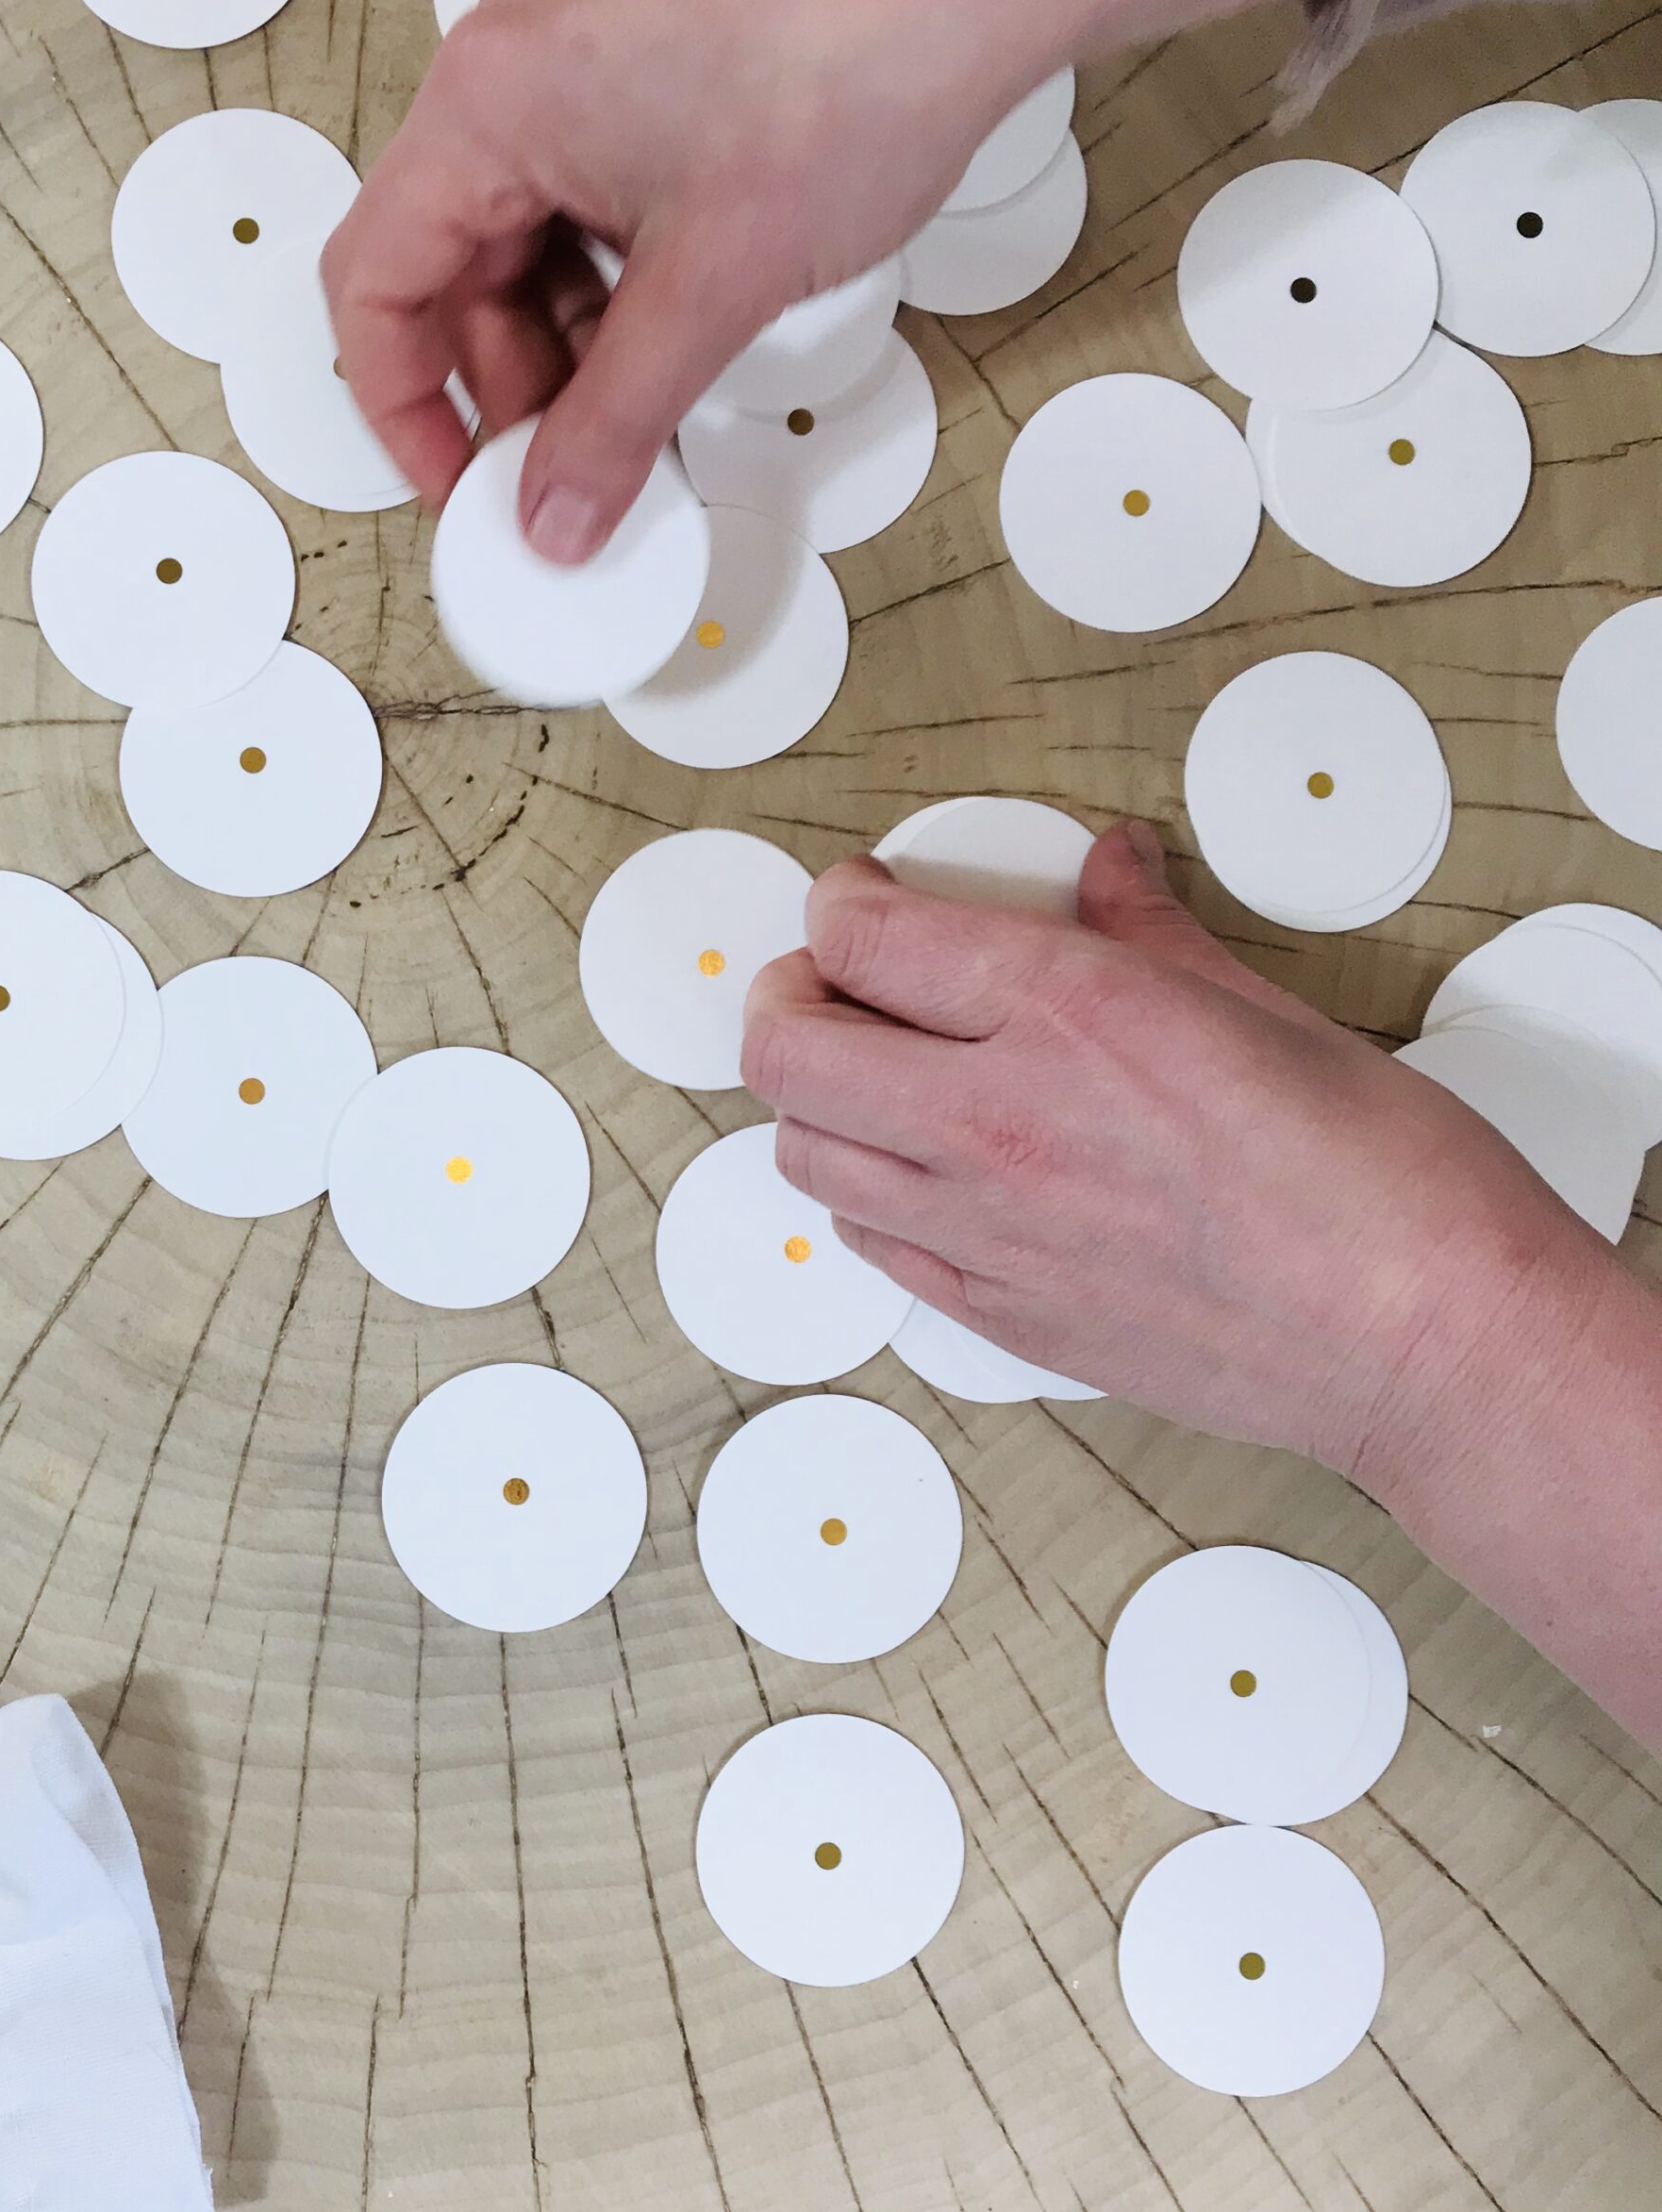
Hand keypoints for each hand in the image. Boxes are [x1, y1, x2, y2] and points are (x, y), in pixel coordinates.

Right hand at [323, 0, 1353, 561]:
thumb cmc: (860, 57)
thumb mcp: (713, 288)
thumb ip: (615, 422)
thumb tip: (555, 512)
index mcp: (489, 97)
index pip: (374, 284)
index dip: (404, 411)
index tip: (460, 490)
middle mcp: (513, 63)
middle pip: (444, 268)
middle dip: (500, 388)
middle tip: (558, 478)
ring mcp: (576, 58)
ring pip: (517, 244)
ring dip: (561, 348)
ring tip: (629, 424)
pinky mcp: (638, 67)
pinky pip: (578, 203)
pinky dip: (605, 289)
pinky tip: (661, 348)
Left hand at [740, 824, 1624, 1486]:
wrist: (1427, 1346)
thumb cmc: (1381, 1178)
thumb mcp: (1267, 1009)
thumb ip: (1150, 932)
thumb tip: (1109, 865)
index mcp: (1068, 1013)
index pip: (860, 936)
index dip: (840, 903)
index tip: (861, 900)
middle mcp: (998, 1120)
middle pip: (785, 1048)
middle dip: (788, 997)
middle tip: (832, 983)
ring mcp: (985, 1230)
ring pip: (803, 1152)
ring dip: (816, 1101)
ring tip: (873, 1078)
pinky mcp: (1000, 1316)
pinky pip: (869, 1246)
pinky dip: (867, 1195)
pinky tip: (922, 1174)